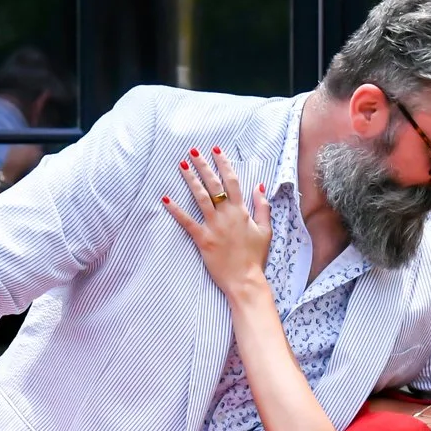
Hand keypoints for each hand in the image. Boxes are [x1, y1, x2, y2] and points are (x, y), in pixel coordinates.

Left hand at [162, 146, 272, 295]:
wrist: (245, 280)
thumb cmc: (255, 256)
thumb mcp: (265, 230)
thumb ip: (262, 206)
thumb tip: (259, 186)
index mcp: (242, 211)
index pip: (232, 181)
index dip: (224, 164)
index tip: (216, 150)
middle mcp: (227, 215)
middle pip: (214, 185)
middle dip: (204, 166)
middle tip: (193, 151)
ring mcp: (214, 226)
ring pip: (200, 198)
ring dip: (190, 180)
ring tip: (182, 165)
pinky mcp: (203, 239)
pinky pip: (187, 221)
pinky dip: (175, 210)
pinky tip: (165, 198)